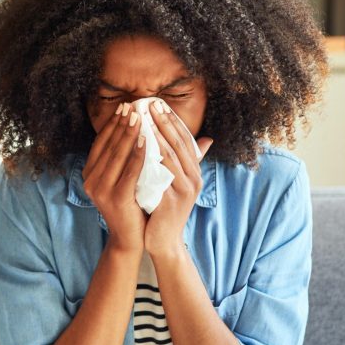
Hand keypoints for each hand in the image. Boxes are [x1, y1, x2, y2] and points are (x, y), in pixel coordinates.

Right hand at [83, 102, 146, 253]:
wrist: (130, 238)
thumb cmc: (130, 206)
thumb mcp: (124, 179)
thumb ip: (125, 158)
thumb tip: (137, 131)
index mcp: (90, 173)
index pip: (101, 143)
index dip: (113, 124)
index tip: (125, 106)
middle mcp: (90, 180)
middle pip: (108, 146)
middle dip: (122, 124)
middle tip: (134, 106)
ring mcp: (100, 190)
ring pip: (117, 156)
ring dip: (130, 134)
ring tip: (141, 118)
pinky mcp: (115, 198)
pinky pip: (129, 171)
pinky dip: (139, 154)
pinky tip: (147, 141)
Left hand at [144, 99, 212, 256]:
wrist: (163, 240)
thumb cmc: (165, 209)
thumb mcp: (175, 182)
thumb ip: (180, 161)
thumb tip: (204, 138)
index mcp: (194, 172)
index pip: (185, 140)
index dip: (172, 121)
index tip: (158, 104)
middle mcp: (193, 179)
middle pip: (179, 144)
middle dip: (164, 123)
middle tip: (149, 104)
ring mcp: (184, 191)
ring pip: (171, 157)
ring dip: (157, 136)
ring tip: (143, 120)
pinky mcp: (172, 203)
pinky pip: (161, 177)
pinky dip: (152, 161)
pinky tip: (140, 148)